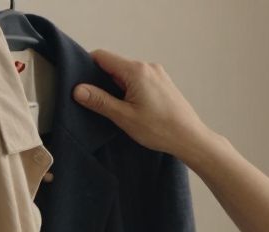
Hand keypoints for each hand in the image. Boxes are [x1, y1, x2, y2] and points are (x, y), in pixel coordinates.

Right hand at [73, 49, 214, 164]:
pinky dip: (129, 90)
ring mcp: (157, 74)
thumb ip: (99, 101)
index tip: (79, 82)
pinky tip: (130, 109)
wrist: (190, 138)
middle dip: (101, 80)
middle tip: (94, 101)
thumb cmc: (160, 129)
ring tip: (115, 109)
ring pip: (126, 74)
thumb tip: (78, 90)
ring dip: (116, 87)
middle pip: (114, 65)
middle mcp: (148, 67)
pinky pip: (139, 80)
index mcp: (136, 71)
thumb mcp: (124, 116)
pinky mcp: (162, 83)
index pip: (102, 57)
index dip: (86, 67)